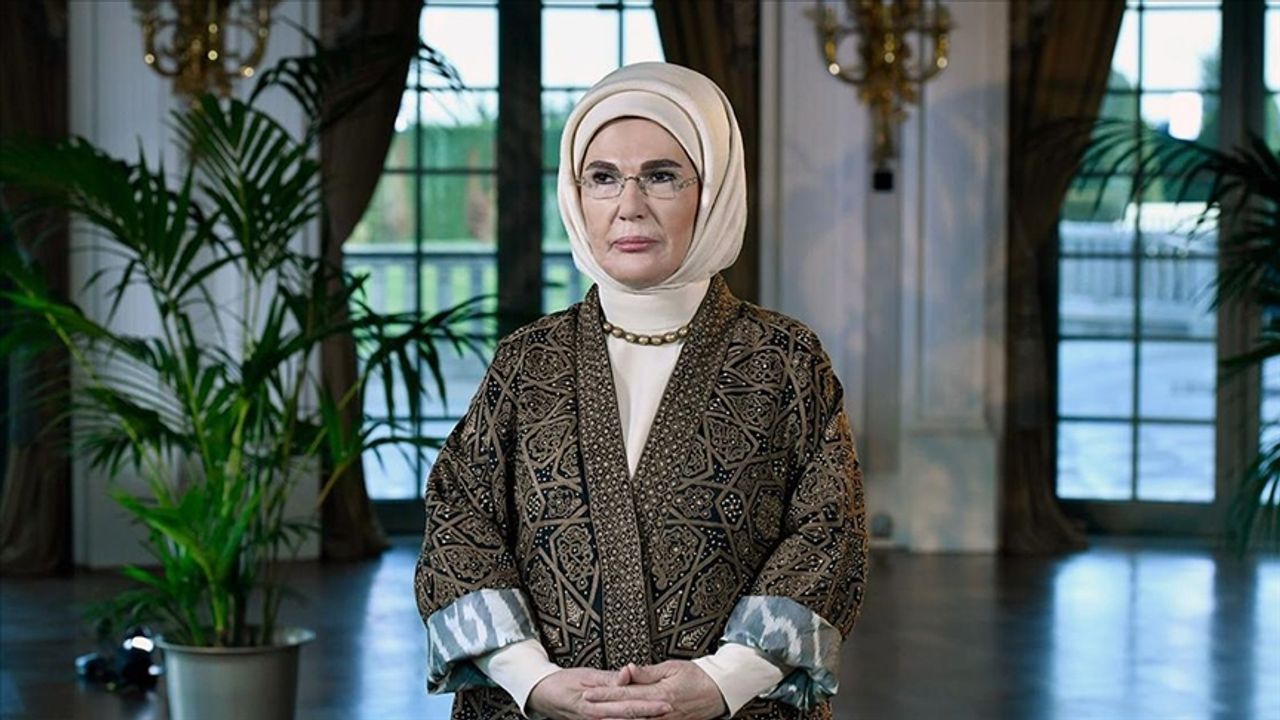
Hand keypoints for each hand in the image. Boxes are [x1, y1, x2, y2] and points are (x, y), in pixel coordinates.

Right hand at [527, 668, 672, 719]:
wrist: (542, 695)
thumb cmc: (564, 682)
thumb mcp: (586, 676)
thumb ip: (609, 679)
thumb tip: (627, 675)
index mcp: (596, 705)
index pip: (629, 706)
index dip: (649, 706)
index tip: (667, 703)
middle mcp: (597, 718)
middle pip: (630, 719)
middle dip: (651, 717)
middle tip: (671, 711)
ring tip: (661, 716)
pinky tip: (642, 718)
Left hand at [582, 661, 726, 719]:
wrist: (720, 692)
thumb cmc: (697, 676)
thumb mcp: (672, 667)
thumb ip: (647, 672)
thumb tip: (627, 669)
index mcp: (659, 692)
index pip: (626, 693)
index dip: (605, 694)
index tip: (588, 693)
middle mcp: (660, 710)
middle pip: (626, 712)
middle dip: (603, 710)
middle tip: (585, 707)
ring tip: (597, 717)